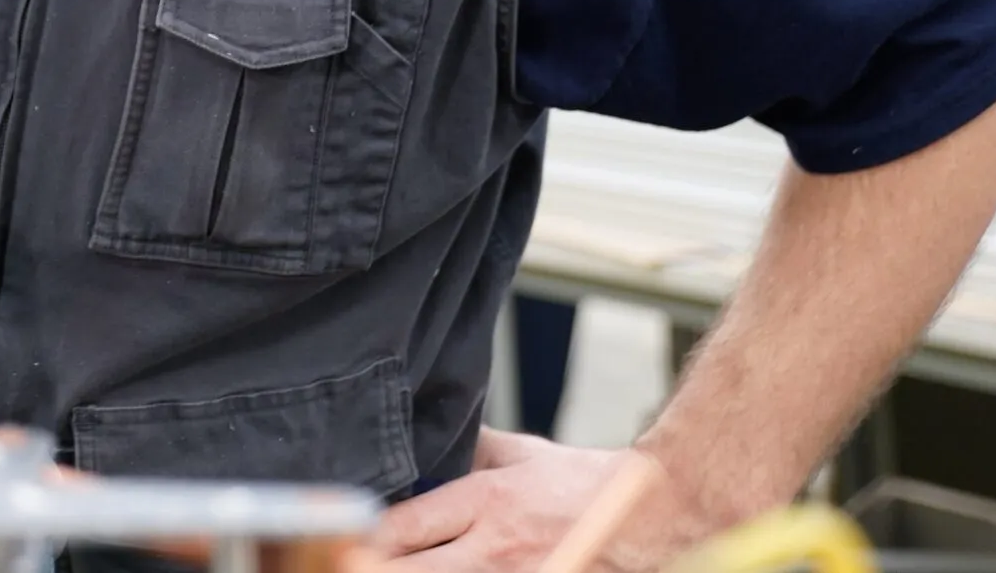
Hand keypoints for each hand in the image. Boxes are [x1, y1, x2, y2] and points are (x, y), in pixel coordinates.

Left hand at [352, 433, 703, 572]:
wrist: (654, 515)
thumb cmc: (584, 482)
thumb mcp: (521, 453)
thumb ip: (469, 448)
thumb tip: (423, 437)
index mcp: (485, 502)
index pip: (401, 527)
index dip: (362, 539)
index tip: (341, 540)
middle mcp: (495, 550)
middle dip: (373, 569)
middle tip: (345, 564)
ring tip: (386, 570)